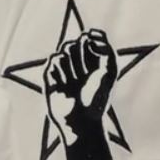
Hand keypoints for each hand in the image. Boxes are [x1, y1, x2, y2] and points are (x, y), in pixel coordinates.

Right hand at [43, 28, 119, 159]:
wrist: (82, 124)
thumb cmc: (98, 101)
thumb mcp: (110, 73)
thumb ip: (107, 51)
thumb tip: (92, 36)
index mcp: (93, 67)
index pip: (88, 42)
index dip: (89, 37)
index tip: (90, 37)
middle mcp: (78, 70)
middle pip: (73, 44)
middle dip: (78, 46)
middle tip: (82, 52)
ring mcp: (63, 76)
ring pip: (61, 53)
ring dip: (68, 58)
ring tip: (74, 73)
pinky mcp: (50, 82)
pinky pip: (49, 64)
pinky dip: (56, 65)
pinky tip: (63, 76)